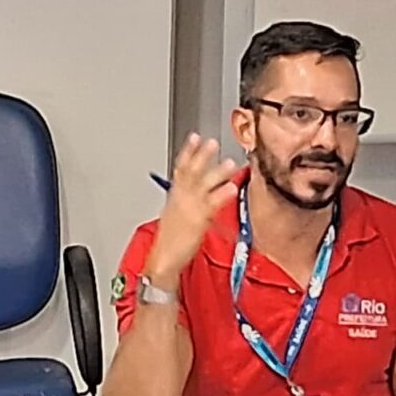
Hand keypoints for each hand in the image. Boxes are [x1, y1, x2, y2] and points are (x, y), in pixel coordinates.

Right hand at [145, 134, 239, 286]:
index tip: (195, 136)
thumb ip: (186, 200)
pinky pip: (212, 204)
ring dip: (217, 172)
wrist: (164, 258)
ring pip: (204, 184)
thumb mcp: (176, 214)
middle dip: (201, 155)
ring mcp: (190, 207)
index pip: (181, 167)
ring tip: (229, 162)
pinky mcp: (198, 220)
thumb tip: (197, 193)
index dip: (188, 151)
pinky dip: (221, 195)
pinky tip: (231, 188)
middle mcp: (181, 198)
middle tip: (212, 141)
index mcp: (175, 195)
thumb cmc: (171, 241)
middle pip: (191, 171)